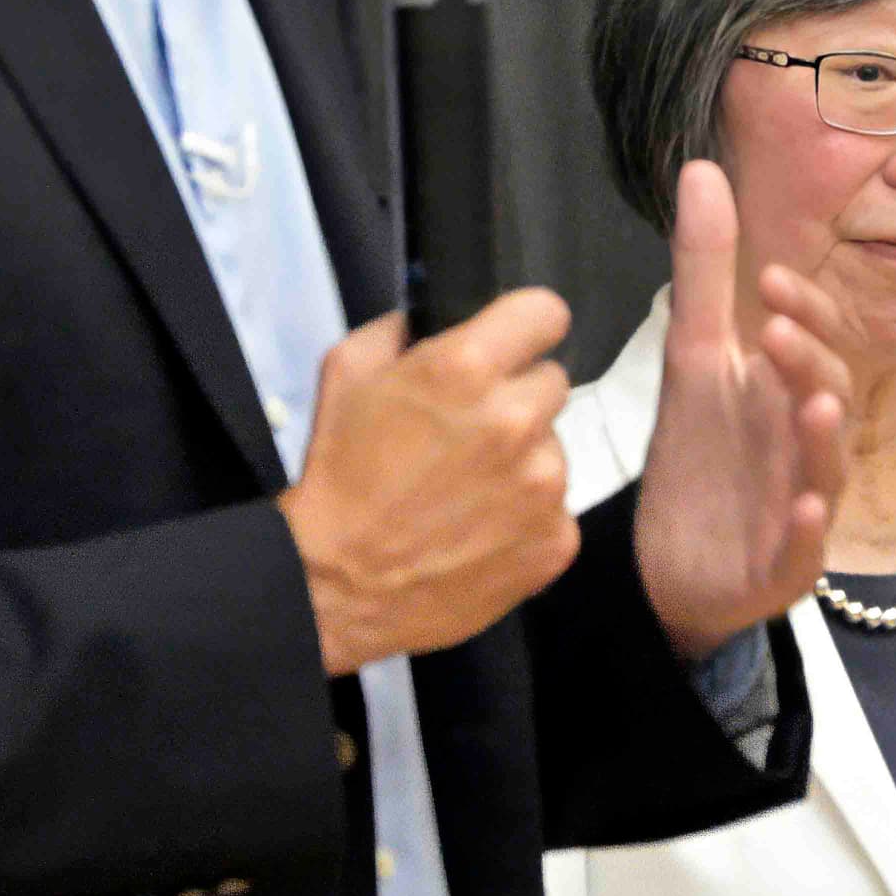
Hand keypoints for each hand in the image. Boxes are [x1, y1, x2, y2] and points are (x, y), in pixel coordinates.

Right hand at [276, 288, 577, 675]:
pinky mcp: (557, 540)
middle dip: (516, 398)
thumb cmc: (339, 473)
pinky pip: (556, 509)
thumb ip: (400, 328)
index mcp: (469, 368)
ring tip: (470, 490)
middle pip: (552, 383)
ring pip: (554, 448)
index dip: (525, 327)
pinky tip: (482, 530)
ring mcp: (545, 485)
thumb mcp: (346, 372)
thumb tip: (433, 315)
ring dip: (523, 460)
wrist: (338, 583)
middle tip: (471, 431)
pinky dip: (527, 516)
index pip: (546, 312)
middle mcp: (519, 420)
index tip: (510, 346)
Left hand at [630, 162, 852, 660]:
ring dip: (822, 440)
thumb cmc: (702, 453)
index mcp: (788, 393)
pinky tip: (807, 512)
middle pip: (826, 398)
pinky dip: (810, 533)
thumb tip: (703, 168)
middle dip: (809, 363)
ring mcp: (801, 508)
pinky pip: (805, 552)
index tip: (771, 278)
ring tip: (812, 408)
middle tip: (777, 330)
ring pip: (826, 471)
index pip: (813, 341)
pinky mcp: (782, 568)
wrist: (670, 563)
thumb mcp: (694, 355)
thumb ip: (705, 268)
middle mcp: (806, 446)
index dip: (803, 312)